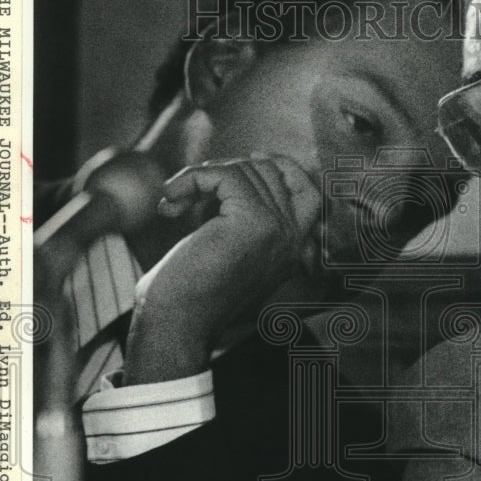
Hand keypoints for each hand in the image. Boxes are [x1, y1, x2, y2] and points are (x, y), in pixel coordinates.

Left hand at [122, 155, 320, 383]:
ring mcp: (279, 229)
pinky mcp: (254, 221)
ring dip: (201, 177)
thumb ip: (247, 219)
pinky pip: (224, 176)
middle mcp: (293, 239)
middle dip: (226, 170)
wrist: (176, 322)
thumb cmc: (191, 291)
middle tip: (191, 189)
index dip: (282, 167)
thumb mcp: (231, 250)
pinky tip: (170, 200)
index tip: (249, 158)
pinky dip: (191, 179)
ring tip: (176, 200)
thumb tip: (245, 171)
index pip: (310, 192)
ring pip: (245, 171)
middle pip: (271, 173)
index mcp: (292, 249)